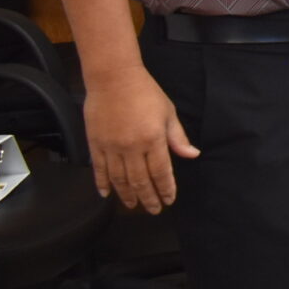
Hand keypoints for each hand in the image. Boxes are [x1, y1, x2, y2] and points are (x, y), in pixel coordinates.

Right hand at [82, 67, 197, 212]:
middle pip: (140, 180)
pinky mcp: (95, 144)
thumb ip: (178, 137)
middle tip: (153, 210)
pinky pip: (99, 169)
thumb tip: (192, 155)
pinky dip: (102, 183)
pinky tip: (107, 194)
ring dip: (127, 195)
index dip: (165, 189)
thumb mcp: (168, 113)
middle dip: (148, 198)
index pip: (161, 172)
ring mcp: (111, 147)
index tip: (168, 200)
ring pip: (119, 179)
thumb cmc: (146, 93)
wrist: (114, 79)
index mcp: (153, 139)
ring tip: (132, 206)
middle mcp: (132, 147)